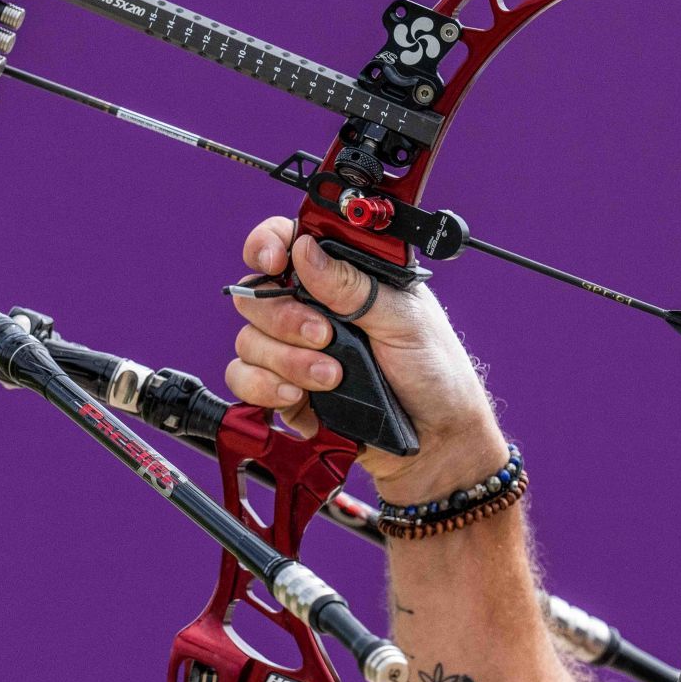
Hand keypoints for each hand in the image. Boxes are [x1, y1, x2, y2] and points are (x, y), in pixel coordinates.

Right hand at [226, 218, 506, 497]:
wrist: (435, 439)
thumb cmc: (434, 373)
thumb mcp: (404, 319)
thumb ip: (353, 286)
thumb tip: (305, 249)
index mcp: (344, 278)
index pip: (287, 242)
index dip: (269, 244)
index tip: (275, 261)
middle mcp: (313, 309)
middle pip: (257, 294)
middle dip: (285, 318)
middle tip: (325, 335)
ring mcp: (295, 350)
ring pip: (249, 340)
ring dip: (287, 360)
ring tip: (331, 377)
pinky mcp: (285, 389)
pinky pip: (245, 379)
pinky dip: (266, 387)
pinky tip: (299, 397)